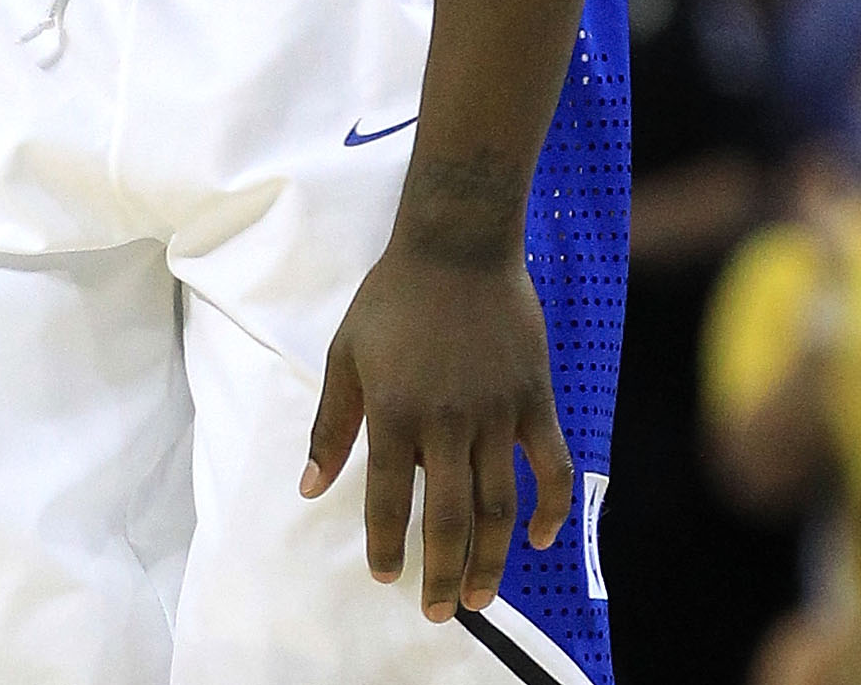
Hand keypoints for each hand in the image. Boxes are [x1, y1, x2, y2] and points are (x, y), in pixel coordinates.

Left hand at [302, 246, 571, 622]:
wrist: (457, 247)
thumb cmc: (393, 299)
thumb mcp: (346, 355)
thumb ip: (331, 425)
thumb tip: (310, 487)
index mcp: (394, 412)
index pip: (387, 498)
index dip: (386, 544)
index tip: (385, 576)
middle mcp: (446, 422)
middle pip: (448, 518)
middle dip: (442, 573)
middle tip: (439, 612)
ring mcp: (496, 414)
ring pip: (499, 506)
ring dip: (490, 558)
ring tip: (480, 596)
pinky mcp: (534, 400)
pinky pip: (550, 467)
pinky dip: (550, 509)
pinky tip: (539, 539)